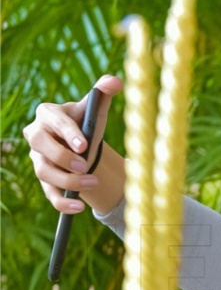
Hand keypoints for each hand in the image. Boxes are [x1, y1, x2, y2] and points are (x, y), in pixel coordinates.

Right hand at [24, 74, 123, 213]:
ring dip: (67, 180)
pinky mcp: (44, 180)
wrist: (82, 146)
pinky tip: (80, 208)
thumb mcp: (95, 109)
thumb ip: (103, 93)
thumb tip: (115, 81)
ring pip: (43, 171)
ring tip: (92, 182)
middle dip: (61, 156)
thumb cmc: (86, 123)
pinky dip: (63, 203)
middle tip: (84, 164)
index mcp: (48, 114)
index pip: (54, 121)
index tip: (84, 145)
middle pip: (40, 145)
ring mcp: (38, 159)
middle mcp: (37, 135)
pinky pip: (48, 194)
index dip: (68, 133)